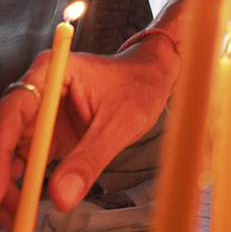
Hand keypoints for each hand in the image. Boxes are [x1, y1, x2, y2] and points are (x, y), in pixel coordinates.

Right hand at [0, 38, 177, 227]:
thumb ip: (91, 158)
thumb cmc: (141, 85)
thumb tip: (61, 197)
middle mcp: (39, 90)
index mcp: (53, 73)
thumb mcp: (122, 122)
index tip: (0, 189)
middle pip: (3, 135)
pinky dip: (21, 185)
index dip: (0, 153)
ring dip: (8, 187)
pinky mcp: (47, 132)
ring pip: (9, 153)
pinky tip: (24, 206)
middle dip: (1, 176)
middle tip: (8, 213)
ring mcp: (41, 112)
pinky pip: (25, 161)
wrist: (155, 78)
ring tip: (17, 217)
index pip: (12, 113)